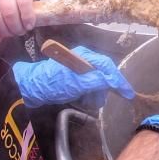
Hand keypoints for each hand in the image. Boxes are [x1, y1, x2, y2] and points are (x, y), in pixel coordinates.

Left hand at [12, 46, 135, 107]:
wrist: (30, 89)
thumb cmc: (51, 84)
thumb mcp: (75, 83)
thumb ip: (96, 80)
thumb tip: (112, 81)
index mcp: (84, 56)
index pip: (108, 66)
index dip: (119, 80)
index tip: (128, 93)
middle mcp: (84, 61)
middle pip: (105, 74)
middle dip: (106, 88)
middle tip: (107, 100)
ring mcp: (79, 70)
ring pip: (98, 82)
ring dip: (97, 94)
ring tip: (92, 103)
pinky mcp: (76, 79)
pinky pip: (90, 87)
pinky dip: (90, 95)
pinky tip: (86, 101)